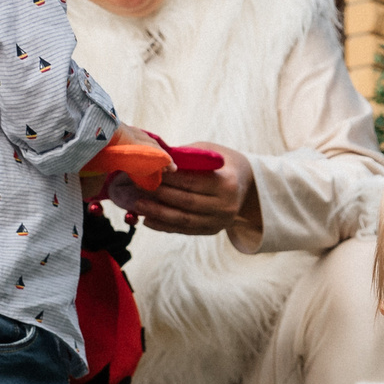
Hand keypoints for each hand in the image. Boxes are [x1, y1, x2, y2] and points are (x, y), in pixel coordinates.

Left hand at [107, 141, 255, 236]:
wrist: (247, 186)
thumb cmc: (223, 163)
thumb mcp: (210, 152)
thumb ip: (186, 157)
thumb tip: (156, 158)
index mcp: (227, 183)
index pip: (193, 181)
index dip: (170, 178)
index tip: (149, 170)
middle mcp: (226, 206)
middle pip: (186, 202)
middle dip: (160, 195)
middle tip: (137, 187)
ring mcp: (220, 222)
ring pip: (184, 219)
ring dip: (158, 213)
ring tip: (137, 205)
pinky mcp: (212, 231)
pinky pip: (184, 230)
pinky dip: (164, 226)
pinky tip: (147, 220)